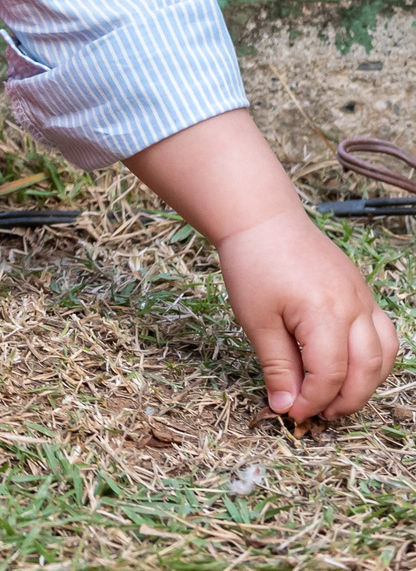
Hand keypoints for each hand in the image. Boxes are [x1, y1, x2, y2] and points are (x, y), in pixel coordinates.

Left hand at [216, 207, 398, 421]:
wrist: (263, 221)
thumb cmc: (253, 266)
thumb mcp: (257, 321)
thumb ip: (277, 366)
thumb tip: (285, 406)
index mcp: (325, 314)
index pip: (330, 374)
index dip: (313, 400)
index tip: (292, 412)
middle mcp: (355, 306)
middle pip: (367, 369)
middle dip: (346, 400)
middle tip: (318, 415)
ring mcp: (363, 298)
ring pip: (385, 353)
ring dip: (366, 383)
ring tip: (336, 399)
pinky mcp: (362, 292)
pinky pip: (382, 333)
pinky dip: (373, 358)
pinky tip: (348, 368)